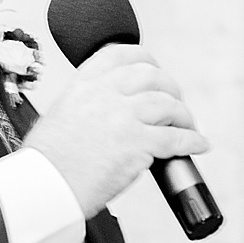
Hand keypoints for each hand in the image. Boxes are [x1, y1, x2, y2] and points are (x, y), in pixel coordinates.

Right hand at [24, 45, 208, 215]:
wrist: (44, 188)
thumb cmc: (47, 164)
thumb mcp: (59, 117)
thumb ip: (85, 107)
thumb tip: (107, 116)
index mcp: (83, 85)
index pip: (119, 54)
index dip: (144, 60)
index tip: (154, 70)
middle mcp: (104, 94)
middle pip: (152, 76)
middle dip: (170, 88)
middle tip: (175, 104)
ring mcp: (122, 117)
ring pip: (168, 104)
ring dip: (184, 115)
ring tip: (188, 126)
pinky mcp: (137, 143)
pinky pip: (176, 138)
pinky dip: (192, 140)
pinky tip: (199, 144)